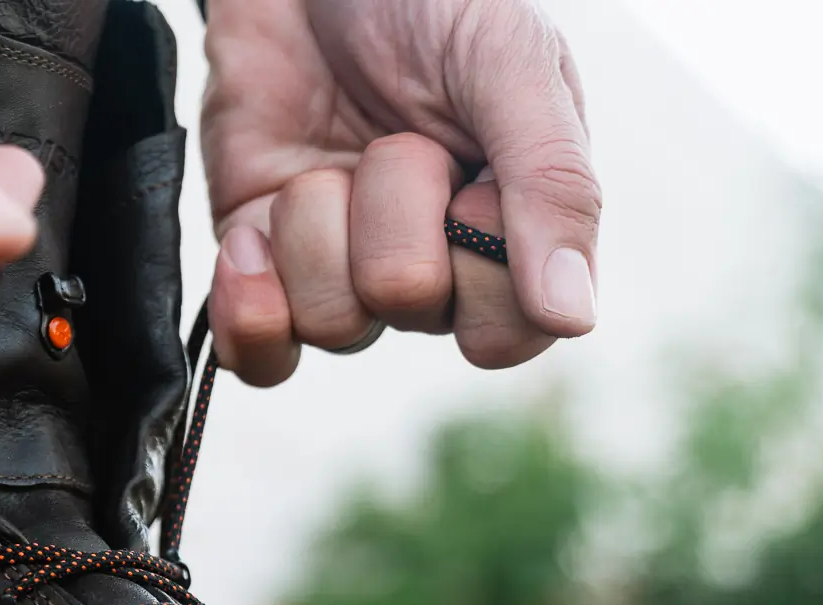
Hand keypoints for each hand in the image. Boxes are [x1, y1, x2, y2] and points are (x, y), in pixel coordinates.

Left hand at [201, 0, 598, 383]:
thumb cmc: (423, 0)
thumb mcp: (509, 61)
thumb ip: (554, 182)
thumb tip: (571, 316)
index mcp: (509, 228)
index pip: (508, 332)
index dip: (479, 266)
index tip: (468, 184)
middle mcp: (429, 263)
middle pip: (412, 310)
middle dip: (393, 213)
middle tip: (398, 141)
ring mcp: (341, 270)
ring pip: (332, 323)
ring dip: (318, 224)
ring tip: (328, 158)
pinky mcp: (263, 267)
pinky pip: (258, 352)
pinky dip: (250, 309)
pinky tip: (253, 239)